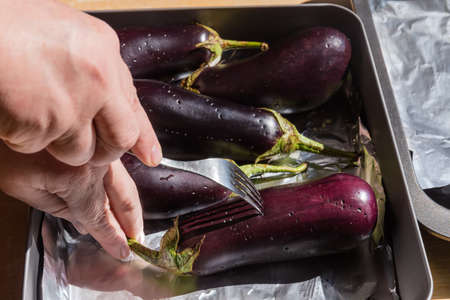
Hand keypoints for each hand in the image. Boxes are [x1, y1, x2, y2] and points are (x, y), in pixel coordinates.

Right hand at [0, 0, 160, 166]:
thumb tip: (109, 95)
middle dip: (107, 152)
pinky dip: (25, 138)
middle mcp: (99, 78)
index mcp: (104, 49)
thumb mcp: (64, 33)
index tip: (150, 156)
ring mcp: (74, 104)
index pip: (134, 104)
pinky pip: (40, 147)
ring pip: (81, 151)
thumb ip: (91, 65)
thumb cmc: (7, 25)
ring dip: (60, 146)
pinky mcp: (44, 125)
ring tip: (35, 116)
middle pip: (121, 138)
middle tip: (94, 153)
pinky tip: (13, 113)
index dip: (143, 136)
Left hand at [0, 142, 142, 259]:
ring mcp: (102, 148)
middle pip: (123, 198)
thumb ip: (55, 207)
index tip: (122, 251)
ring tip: (136, 221)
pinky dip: (126, 181)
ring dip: (131, 203)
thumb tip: (81, 220)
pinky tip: (124, 190)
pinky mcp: (100, 137)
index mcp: (78, 180)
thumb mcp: (20, 185)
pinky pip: (119, 164)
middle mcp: (98, 163)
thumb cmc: (6, 145)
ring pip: (126, 180)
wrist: (12, 105)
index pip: (99, 217)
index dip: (113, 238)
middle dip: (132, 221)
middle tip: (139, 238)